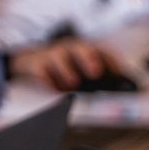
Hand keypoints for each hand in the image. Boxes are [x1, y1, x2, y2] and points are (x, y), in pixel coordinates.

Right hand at [9, 38, 124, 91]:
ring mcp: (51, 56)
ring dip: (66, 70)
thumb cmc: (62, 68)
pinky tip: (53, 89)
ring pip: (57, 57)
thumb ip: (95, 78)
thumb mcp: (80, 68)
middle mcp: (68, 50)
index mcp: (82, 50)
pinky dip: (46, 80)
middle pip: (79, 49)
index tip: (118, 71)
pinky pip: (40, 71)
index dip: (110, 58)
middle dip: (88, 59)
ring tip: (72, 83)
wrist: (30, 62)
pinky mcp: (36, 65)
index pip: (99, 49)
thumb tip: (115, 100)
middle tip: (94, 73)